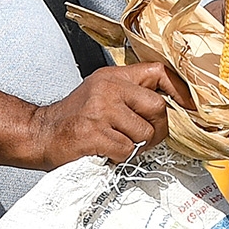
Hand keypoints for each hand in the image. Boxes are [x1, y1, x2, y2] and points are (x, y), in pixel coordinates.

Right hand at [21, 63, 178, 168]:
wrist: (39, 134)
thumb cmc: (73, 119)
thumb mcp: (101, 93)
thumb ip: (131, 95)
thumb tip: (170, 107)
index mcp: (113, 76)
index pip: (158, 71)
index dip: (179, 89)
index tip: (188, 106)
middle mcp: (108, 89)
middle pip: (157, 107)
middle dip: (157, 129)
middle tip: (142, 138)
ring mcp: (100, 111)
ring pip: (144, 133)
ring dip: (134, 146)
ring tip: (115, 143)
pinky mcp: (94, 134)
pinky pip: (127, 150)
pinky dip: (120, 157)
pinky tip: (105, 151)